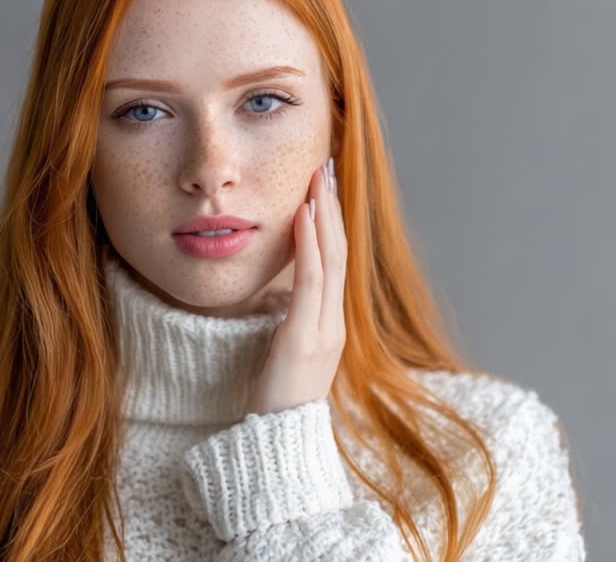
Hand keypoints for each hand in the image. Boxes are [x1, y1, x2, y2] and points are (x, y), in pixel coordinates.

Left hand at [244, 156, 346, 416]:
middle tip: (327, 168)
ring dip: (324, 215)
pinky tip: (305, 215)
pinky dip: (311, 245)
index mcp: (329, 326)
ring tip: (319, 179)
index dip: (332, 224)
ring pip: (331, 260)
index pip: (335, 264)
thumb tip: (278, 295)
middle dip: (332, 208)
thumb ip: (287, 324)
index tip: (324, 188)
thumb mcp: (283, 355)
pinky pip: (311, 282)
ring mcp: (323, 330)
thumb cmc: (275, 403)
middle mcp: (333, 324)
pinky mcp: (305, 338)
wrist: (278, 447)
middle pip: (339, 253)